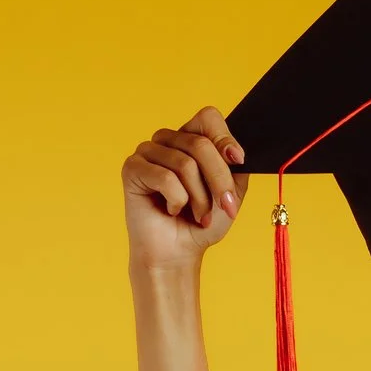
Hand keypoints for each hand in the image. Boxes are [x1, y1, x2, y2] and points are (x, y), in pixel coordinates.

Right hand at [122, 105, 249, 271]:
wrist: (178, 253)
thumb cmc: (201, 223)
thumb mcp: (231, 192)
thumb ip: (235, 167)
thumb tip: (236, 151)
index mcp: (190, 139)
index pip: (208, 117)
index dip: (225, 139)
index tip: (238, 161)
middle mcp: (168, 140)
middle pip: (201, 144)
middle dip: (219, 181)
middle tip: (225, 207)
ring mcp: (147, 151)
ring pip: (185, 163)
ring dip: (199, 198)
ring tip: (198, 215)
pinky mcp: (132, 167)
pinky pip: (165, 177)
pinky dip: (177, 200)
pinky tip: (170, 210)